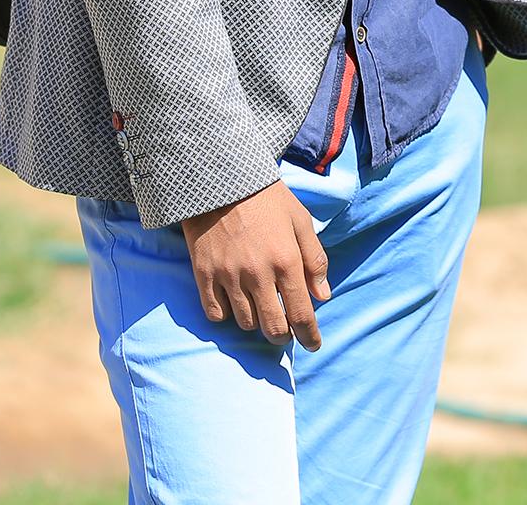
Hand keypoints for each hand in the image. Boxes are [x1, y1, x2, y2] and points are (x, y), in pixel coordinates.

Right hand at [180, 179, 330, 350]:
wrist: (221, 181)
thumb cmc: (268, 200)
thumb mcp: (301, 222)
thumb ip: (315, 260)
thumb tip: (323, 297)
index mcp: (286, 261)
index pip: (301, 314)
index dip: (309, 335)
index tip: (313, 345)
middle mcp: (258, 274)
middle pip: (272, 327)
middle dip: (282, 336)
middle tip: (286, 331)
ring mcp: (228, 277)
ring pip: (245, 323)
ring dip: (256, 323)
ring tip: (261, 310)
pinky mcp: (204, 276)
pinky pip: (216, 313)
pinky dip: (227, 315)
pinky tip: (235, 304)